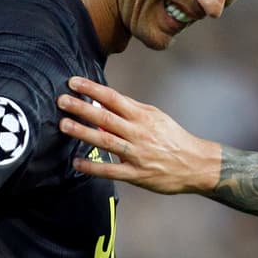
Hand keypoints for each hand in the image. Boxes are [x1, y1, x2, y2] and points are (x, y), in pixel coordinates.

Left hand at [56, 77, 221, 193]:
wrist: (196, 164)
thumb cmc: (173, 138)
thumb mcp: (155, 117)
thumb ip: (130, 110)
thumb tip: (102, 103)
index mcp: (143, 116)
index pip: (113, 98)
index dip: (92, 89)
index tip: (73, 82)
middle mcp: (139, 133)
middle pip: (106, 118)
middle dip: (82, 108)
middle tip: (62, 100)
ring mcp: (137, 154)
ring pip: (106, 141)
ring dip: (83, 132)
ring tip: (64, 125)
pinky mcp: (137, 174)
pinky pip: (111, 170)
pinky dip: (93, 166)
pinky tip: (77, 162)